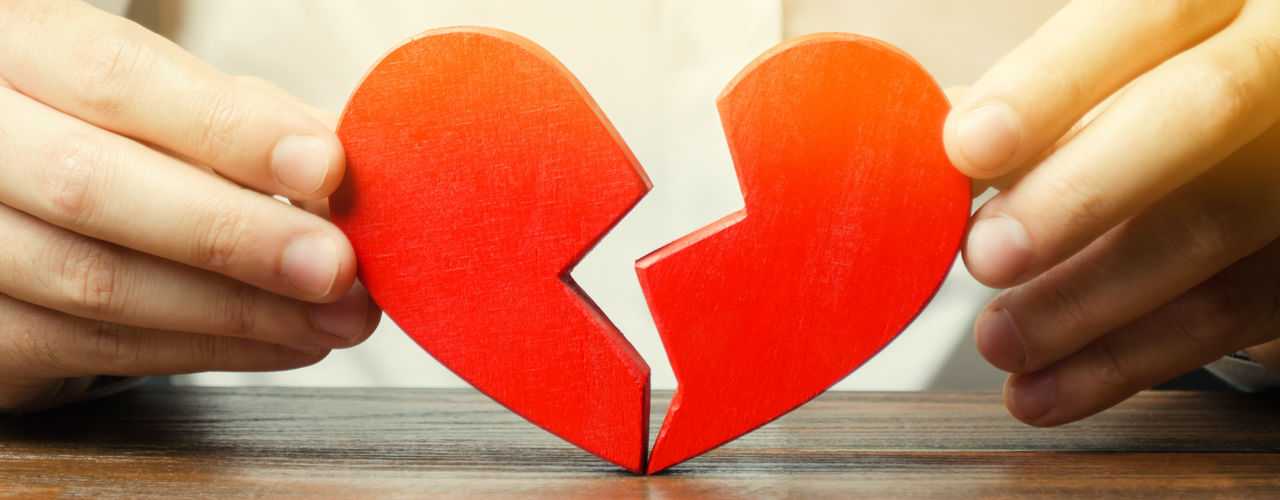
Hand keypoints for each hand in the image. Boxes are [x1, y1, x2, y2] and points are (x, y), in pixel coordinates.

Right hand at [0, 0, 378, 410]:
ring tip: (334, 315)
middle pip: (91, 185)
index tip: (326, 165)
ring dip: (239, 309)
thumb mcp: (159, 99)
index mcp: (17, 51)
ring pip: (95, 281)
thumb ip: (245, 116)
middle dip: (233, 232)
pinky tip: (283, 340)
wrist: (4, 204)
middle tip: (335, 264)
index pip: (114, 76)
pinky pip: (96, 350)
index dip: (226, 125)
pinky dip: (209, 350)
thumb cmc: (102, 135)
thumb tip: (353, 157)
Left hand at [944, 0, 1279, 425]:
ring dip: (1090, 300)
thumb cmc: (1152, 111)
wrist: (1259, 159)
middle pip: (1198, 110)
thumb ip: (1022, 111)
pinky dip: (1124, 362)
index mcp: (1216, 4)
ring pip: (1217, 226)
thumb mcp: (1102, 85)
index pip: (1144, 18)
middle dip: (1080, 190)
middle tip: (984, 256)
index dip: (1051, 84)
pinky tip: (1046, 389)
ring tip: (999, 341)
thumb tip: (906, 153)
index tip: (965, 147)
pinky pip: (1233, 314)